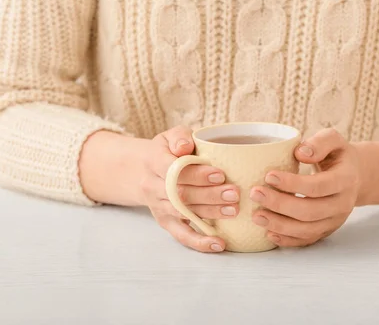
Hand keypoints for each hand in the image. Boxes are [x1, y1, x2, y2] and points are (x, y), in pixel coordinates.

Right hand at [80, 126, 240, 252]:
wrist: (144, 171)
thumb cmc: (166, 151)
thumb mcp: (170, 136)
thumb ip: (179, 137)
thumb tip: (185, 147)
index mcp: (153, 161)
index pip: (173, 170)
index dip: (196, 174)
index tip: (220, 174)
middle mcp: (152, 187)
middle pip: (180, 194)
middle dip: (209, 195)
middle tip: (234, 193)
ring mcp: (158, 207)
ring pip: (183, 213)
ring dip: (210, 213)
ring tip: (233, 210)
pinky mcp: (166, 222)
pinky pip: (181, 236)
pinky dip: (199, 242)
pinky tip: (219, 243)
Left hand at [250, 129, 360, 246]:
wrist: (354, 176)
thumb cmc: (337, 155)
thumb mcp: (333, 140)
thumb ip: (320, 142)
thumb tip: (300, 153)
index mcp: (345, 179)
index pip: (318, 186)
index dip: (292, 184)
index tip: (269, 176)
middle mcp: (342, 204)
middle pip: (310, 211)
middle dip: (280, 204)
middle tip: (255, 194)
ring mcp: (335, 220)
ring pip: (307, 230)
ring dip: (280, 225)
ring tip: (256, 216)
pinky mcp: (327, 230)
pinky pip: (307, 240)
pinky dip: (288, 240)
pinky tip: (268, 234)